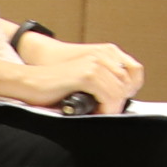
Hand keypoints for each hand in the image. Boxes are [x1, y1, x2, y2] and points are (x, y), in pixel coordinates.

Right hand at [18, 35, 142, 112]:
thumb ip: (105, 82)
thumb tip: (124, 99)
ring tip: (98, 113)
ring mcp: (95, 64)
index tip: (118, 103)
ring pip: (120, 92)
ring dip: (112, 108)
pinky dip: (105, 109)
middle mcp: (103, 55)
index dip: (131, 90)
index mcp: (106, 53)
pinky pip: (109, 96)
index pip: (136, 72)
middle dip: (120, 102)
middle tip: (105, 112)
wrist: (29, 81)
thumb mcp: (86, 80)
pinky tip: (94, 112)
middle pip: (129, 84)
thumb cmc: (56, 86)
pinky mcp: (86, 75)